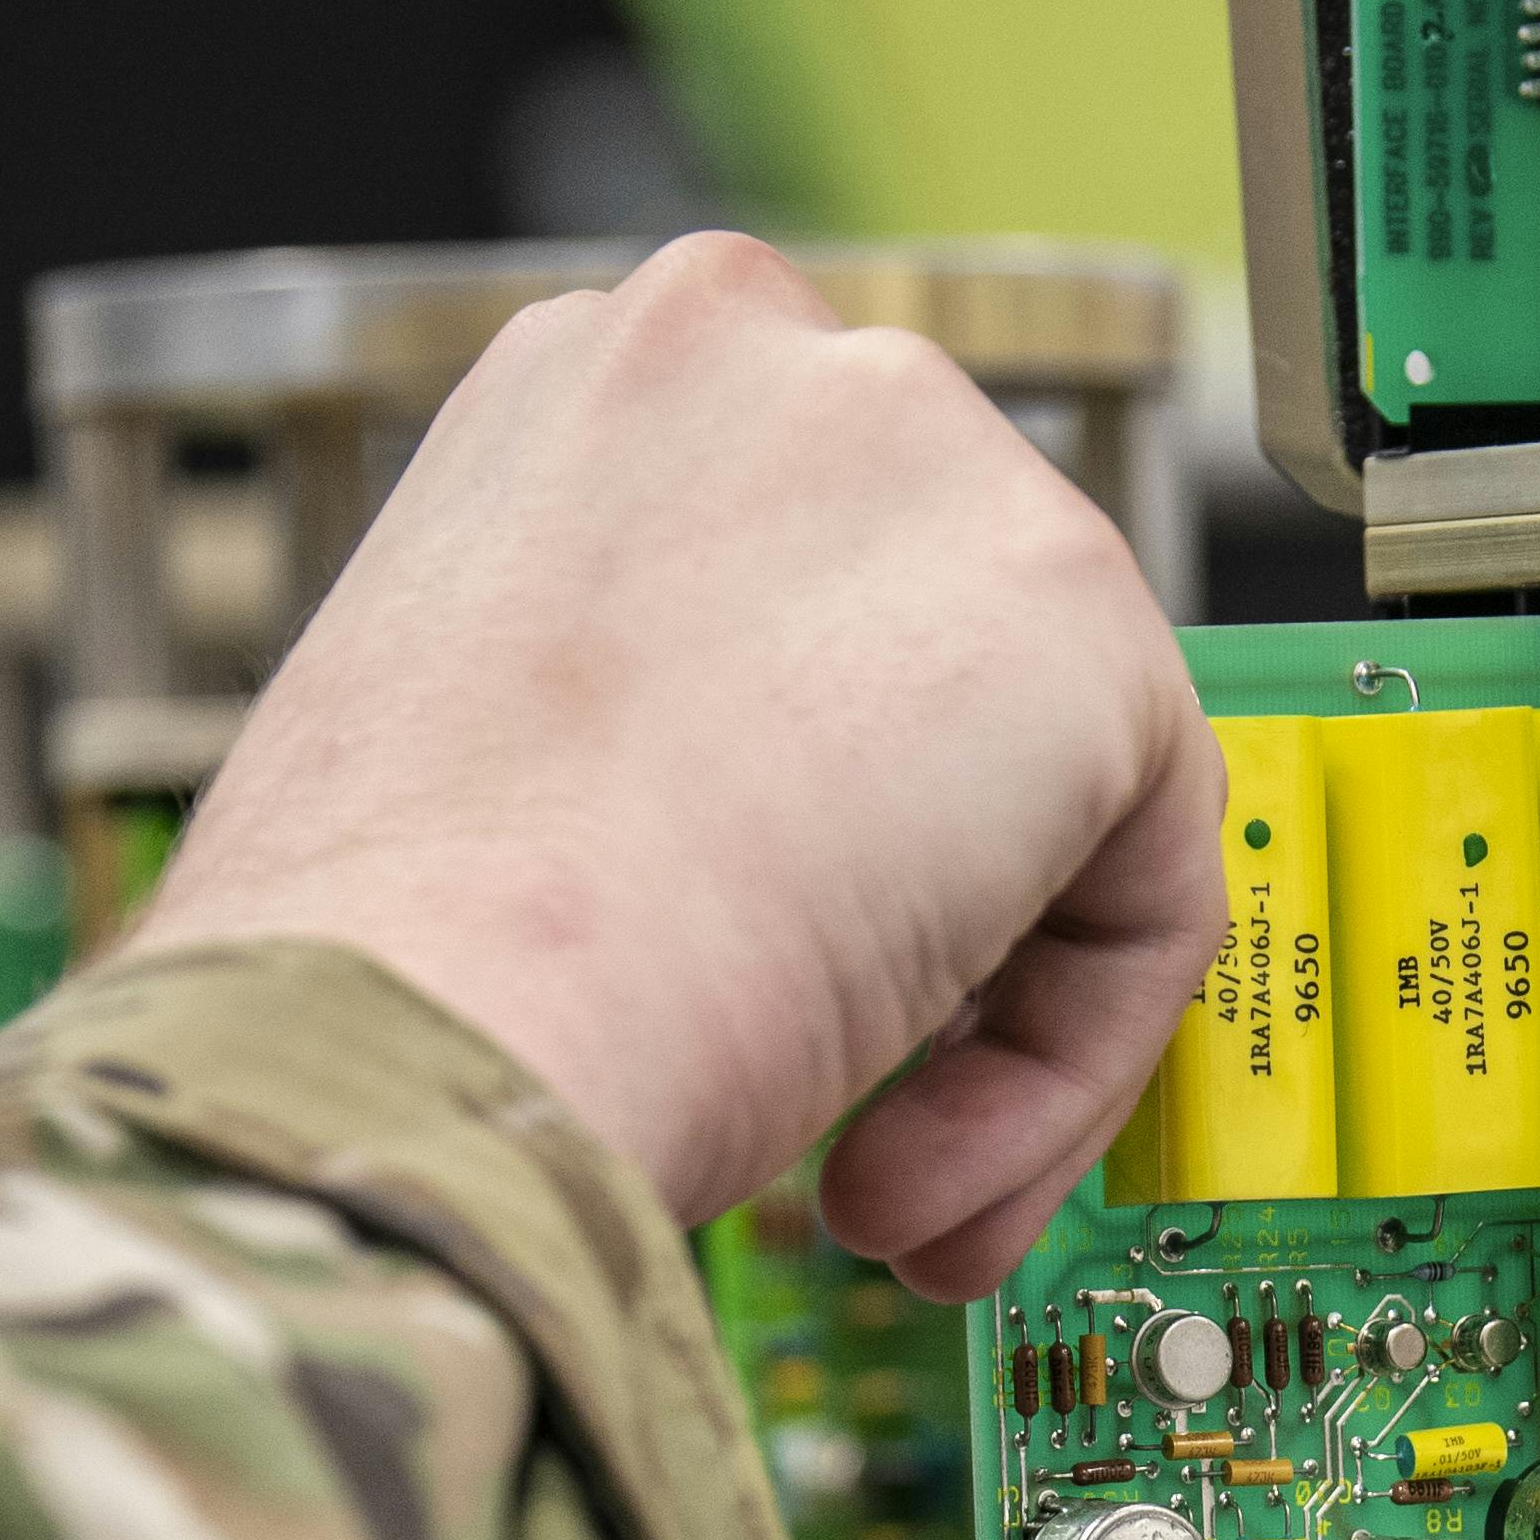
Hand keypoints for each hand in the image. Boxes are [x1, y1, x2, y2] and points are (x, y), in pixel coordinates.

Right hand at [135, 235, 1222, 1300]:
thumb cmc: (387, 957)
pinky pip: (1152, 881)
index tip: (773, 965)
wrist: (404, 1028)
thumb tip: (762, 840)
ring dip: (982, 1030)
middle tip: (855, 1109)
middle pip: (952, 667)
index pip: (802, 585)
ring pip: (1064, 783)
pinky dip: (1064, 1068)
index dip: (816, 813)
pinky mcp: (1070, 611)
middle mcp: (766, 357)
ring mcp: (929, 458)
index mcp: (599, 385)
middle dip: (927, 918)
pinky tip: (909, 1170)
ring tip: (869, 1181)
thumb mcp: (491, 750)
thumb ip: (640, 724)